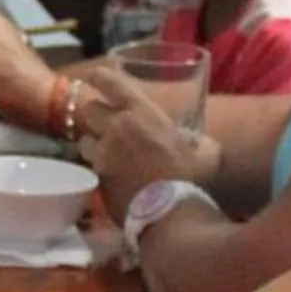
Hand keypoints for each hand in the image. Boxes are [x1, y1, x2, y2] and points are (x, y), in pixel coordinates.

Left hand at [73, 63, 210, 188]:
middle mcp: (116, 128)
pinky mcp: (97, 178)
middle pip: (88, 110)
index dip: (99, 77)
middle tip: (104, 122)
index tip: (94, 76)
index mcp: (141, 113)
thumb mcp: (206, 152)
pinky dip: (99, 169)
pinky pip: (91, 167)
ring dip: (92, 144)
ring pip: (84, 141)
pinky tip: (113, 177)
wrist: (171, 215)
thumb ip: (199, 141)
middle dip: (94, 115)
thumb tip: (199, 143)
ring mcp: (103, 154)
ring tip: (106, 153)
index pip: (110, 83)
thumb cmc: (191, 177)